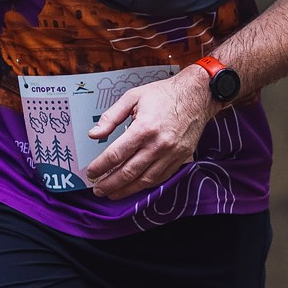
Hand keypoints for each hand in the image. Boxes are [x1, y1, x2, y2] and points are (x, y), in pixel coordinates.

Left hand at [82, 68, 210, 199]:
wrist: (197, 96)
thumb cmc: (164, 94)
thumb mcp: (133, 97)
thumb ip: (111, 117)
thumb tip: (94, 134)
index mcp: (144, 129)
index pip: (115, 155)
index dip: (100, 166)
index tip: (91, 172)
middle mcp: (158, 145)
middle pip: (128, 172)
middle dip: (109, 184)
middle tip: (98, 189)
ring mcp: (171, 154)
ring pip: (144, 180)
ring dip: (126, 190)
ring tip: (112, 193)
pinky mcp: (180, 158)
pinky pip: (160, 178)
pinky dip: (145, 185)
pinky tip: (134, 187)